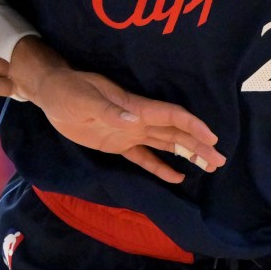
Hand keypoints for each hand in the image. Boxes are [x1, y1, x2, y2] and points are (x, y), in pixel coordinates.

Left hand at [12, 41, 224, 183]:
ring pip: (165, 144)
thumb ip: (109, 111)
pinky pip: (143, 157)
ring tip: (209, 167)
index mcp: (134, 107)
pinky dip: (160, 167)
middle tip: (219, 160)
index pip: (171, 116)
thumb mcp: (84, 99)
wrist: (51, 94)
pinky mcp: (117, 144)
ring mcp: (129, 132)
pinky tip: (176, 177)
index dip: (192, 125)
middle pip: (175, 133)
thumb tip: (134, 121)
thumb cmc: (67, 91)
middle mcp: (138, 120)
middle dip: (198, 146)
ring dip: (187, 155)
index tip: (212, 137)